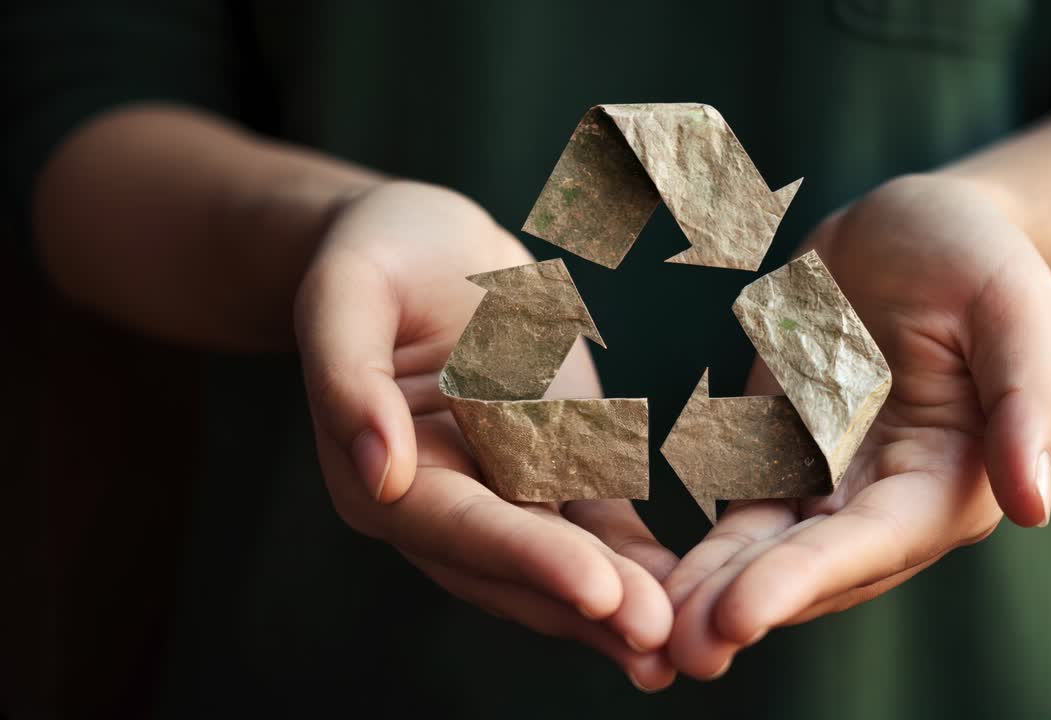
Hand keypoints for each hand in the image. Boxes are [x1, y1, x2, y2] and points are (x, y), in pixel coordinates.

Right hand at [294, 182, 678, 689]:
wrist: (424, 242)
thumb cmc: (377, 252)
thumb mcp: (346, 292)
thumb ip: (347, 379)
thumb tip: (380, 475)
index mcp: (387, 477)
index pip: (462, 528)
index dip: (528, 560)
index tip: (595, 590)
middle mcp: (447, 503)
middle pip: (520, 567)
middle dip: (588, 606)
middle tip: (659, 640)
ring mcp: (506, 491)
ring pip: (568, 560)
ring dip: (622, 604)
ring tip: (685, 644)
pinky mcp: (555, 469)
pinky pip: (602, 522)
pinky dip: (642, 558)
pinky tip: (696, 589)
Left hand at [663, 174, 1050, 677]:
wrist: (916, 226)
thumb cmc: (976, 255)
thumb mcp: (1014, 304)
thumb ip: (1026, 401)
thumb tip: (1035, 506)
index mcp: (952, 476)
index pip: (874, 540)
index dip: (808, 578)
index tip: (741, 613)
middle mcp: (892, 496)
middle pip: (814, 564)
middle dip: (747, 605)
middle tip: (678, 652)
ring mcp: (836, 479)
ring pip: (770, 550)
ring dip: (715, 593)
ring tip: (651, 633)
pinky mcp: (788, 453)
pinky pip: (743, 509)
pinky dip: (704, 548)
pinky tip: (652, 579)